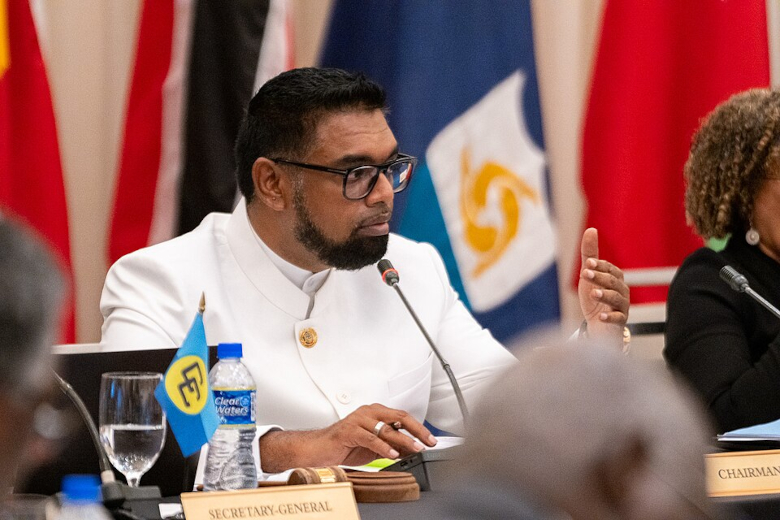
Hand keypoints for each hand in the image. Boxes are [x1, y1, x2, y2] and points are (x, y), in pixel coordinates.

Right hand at [258, 404, 437, 472]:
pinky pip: (370, 438)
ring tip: (415, 448)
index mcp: (375, 413)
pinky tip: (393, 454)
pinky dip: (383, 447)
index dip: (418, 427)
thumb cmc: (343, 445)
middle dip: (417, 430)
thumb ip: (391, 445)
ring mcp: (358, 420)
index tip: (430, 439)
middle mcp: (368, 413)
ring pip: (386, 428)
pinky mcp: (349, 431)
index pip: (402, 417)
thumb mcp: (373, 446)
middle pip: (398, 418)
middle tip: (428, 442)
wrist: (318, 449)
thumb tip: (411, 449)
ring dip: (403, 440)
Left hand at [578, 228, 629, 343]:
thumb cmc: (594, 297)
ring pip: (616, 299)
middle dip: (600, 278)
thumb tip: (591, 229)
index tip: (587, 264)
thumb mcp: (589, 275)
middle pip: (613, 282)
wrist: (598, 325)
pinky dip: (610, 317)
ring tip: (593, 294)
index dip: (599, 266)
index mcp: (615, 278)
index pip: (609, 269)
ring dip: (605, 295)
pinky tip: (601, 316)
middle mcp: (621, 290)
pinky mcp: (620, 321)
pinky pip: (618, 319)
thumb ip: (590, 254)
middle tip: (585, 275)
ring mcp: (622, 306)